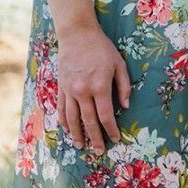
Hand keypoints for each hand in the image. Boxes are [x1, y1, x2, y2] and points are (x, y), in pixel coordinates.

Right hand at [55, 23, 131, 154]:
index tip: (116, 139)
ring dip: (77, 135)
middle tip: (99, 152)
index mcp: (100, 86)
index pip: (105, 116)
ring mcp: (69, 91)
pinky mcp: (61, 88)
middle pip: (88, 122)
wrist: (77, 35)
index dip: (111, 130)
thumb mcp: (119, 64)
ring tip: (81, 147)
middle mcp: (83, 92)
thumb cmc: (102, 48)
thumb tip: (126, 106)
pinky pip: (61, 110)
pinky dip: (64, 123)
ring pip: (72, 119)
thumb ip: (124, 86)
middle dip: (94, 139)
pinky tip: (68, 131)